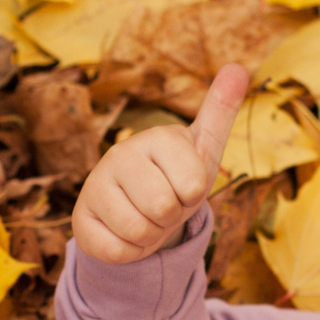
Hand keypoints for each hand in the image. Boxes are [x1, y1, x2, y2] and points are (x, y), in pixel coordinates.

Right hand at [72, 64, 249, 264]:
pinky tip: (123, 233)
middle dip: (171, 217)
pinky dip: (129, 252)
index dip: (193, 197)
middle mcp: (120, 154)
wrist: (135, 208)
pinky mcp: (80, 219)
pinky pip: (117, 251)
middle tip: (163, 205)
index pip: (193, 186)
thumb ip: (220, 111)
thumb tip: (238, 67)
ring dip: (151, 235)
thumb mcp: (202, 148)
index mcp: (156, 137)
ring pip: (140, 231)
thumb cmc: (173, 177)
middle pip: (164, 208)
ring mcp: (95, 185)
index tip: (182, 185)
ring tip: (144, 217)